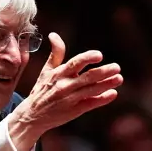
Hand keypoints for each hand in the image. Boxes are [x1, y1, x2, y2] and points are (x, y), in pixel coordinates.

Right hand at [8, 32, 121, 150]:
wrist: (32, 116)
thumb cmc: (41, 90)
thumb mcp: (46, 71)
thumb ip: (55, 54)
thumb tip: (54, 35)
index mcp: (58, 74)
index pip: (75, 63)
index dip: (87, 58)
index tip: (99, 55)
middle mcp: (64, 86)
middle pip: (87, 77)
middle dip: (103, 72)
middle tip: (117, 67)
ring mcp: (70, 99)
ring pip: (91, 90)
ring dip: (106, 84)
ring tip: (119, 79)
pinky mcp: (74, 111)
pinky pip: (90, 104)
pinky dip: (102, 99)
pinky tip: (113, 94)